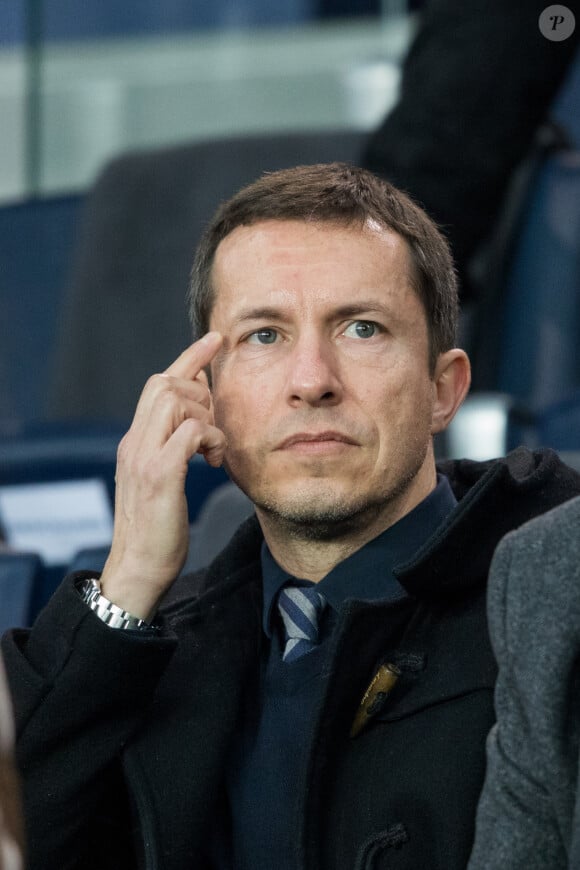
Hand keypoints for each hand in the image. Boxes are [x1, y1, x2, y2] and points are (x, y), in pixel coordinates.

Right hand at [99, 332, 224, 619]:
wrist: (138, 569)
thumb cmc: (158, 529)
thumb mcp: (163, 480)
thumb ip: (173, 448)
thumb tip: (197, 422)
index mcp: (135, 441)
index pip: (158, 384)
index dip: (188, 358)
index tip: (215, 340)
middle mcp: (134, 442)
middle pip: (165, 383)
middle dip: (200, 388)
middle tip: (216, 422)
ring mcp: (144, 457)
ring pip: (174, 400)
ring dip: (204, 415)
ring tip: (214, 447)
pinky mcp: (159, 476)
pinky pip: (189, 432)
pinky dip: (209, 437)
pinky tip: (215, 459)